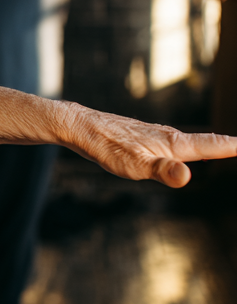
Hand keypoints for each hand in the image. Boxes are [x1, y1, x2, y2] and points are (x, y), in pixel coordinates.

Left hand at [62, 104, 236, 187]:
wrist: (81, 127)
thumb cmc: (106, 147)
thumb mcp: (134, 165)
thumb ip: (162, 171)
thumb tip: (186, 176)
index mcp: (173, 143)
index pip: (212, 145)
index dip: (234, 147)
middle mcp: (169, 136)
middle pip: (207, 141)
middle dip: (229, 145)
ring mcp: (157, 135)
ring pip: (190, 141)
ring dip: (212, 144)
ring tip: (228, 148)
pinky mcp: (145, 136)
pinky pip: (175, 142)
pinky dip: (190, 145)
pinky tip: (187, 149)